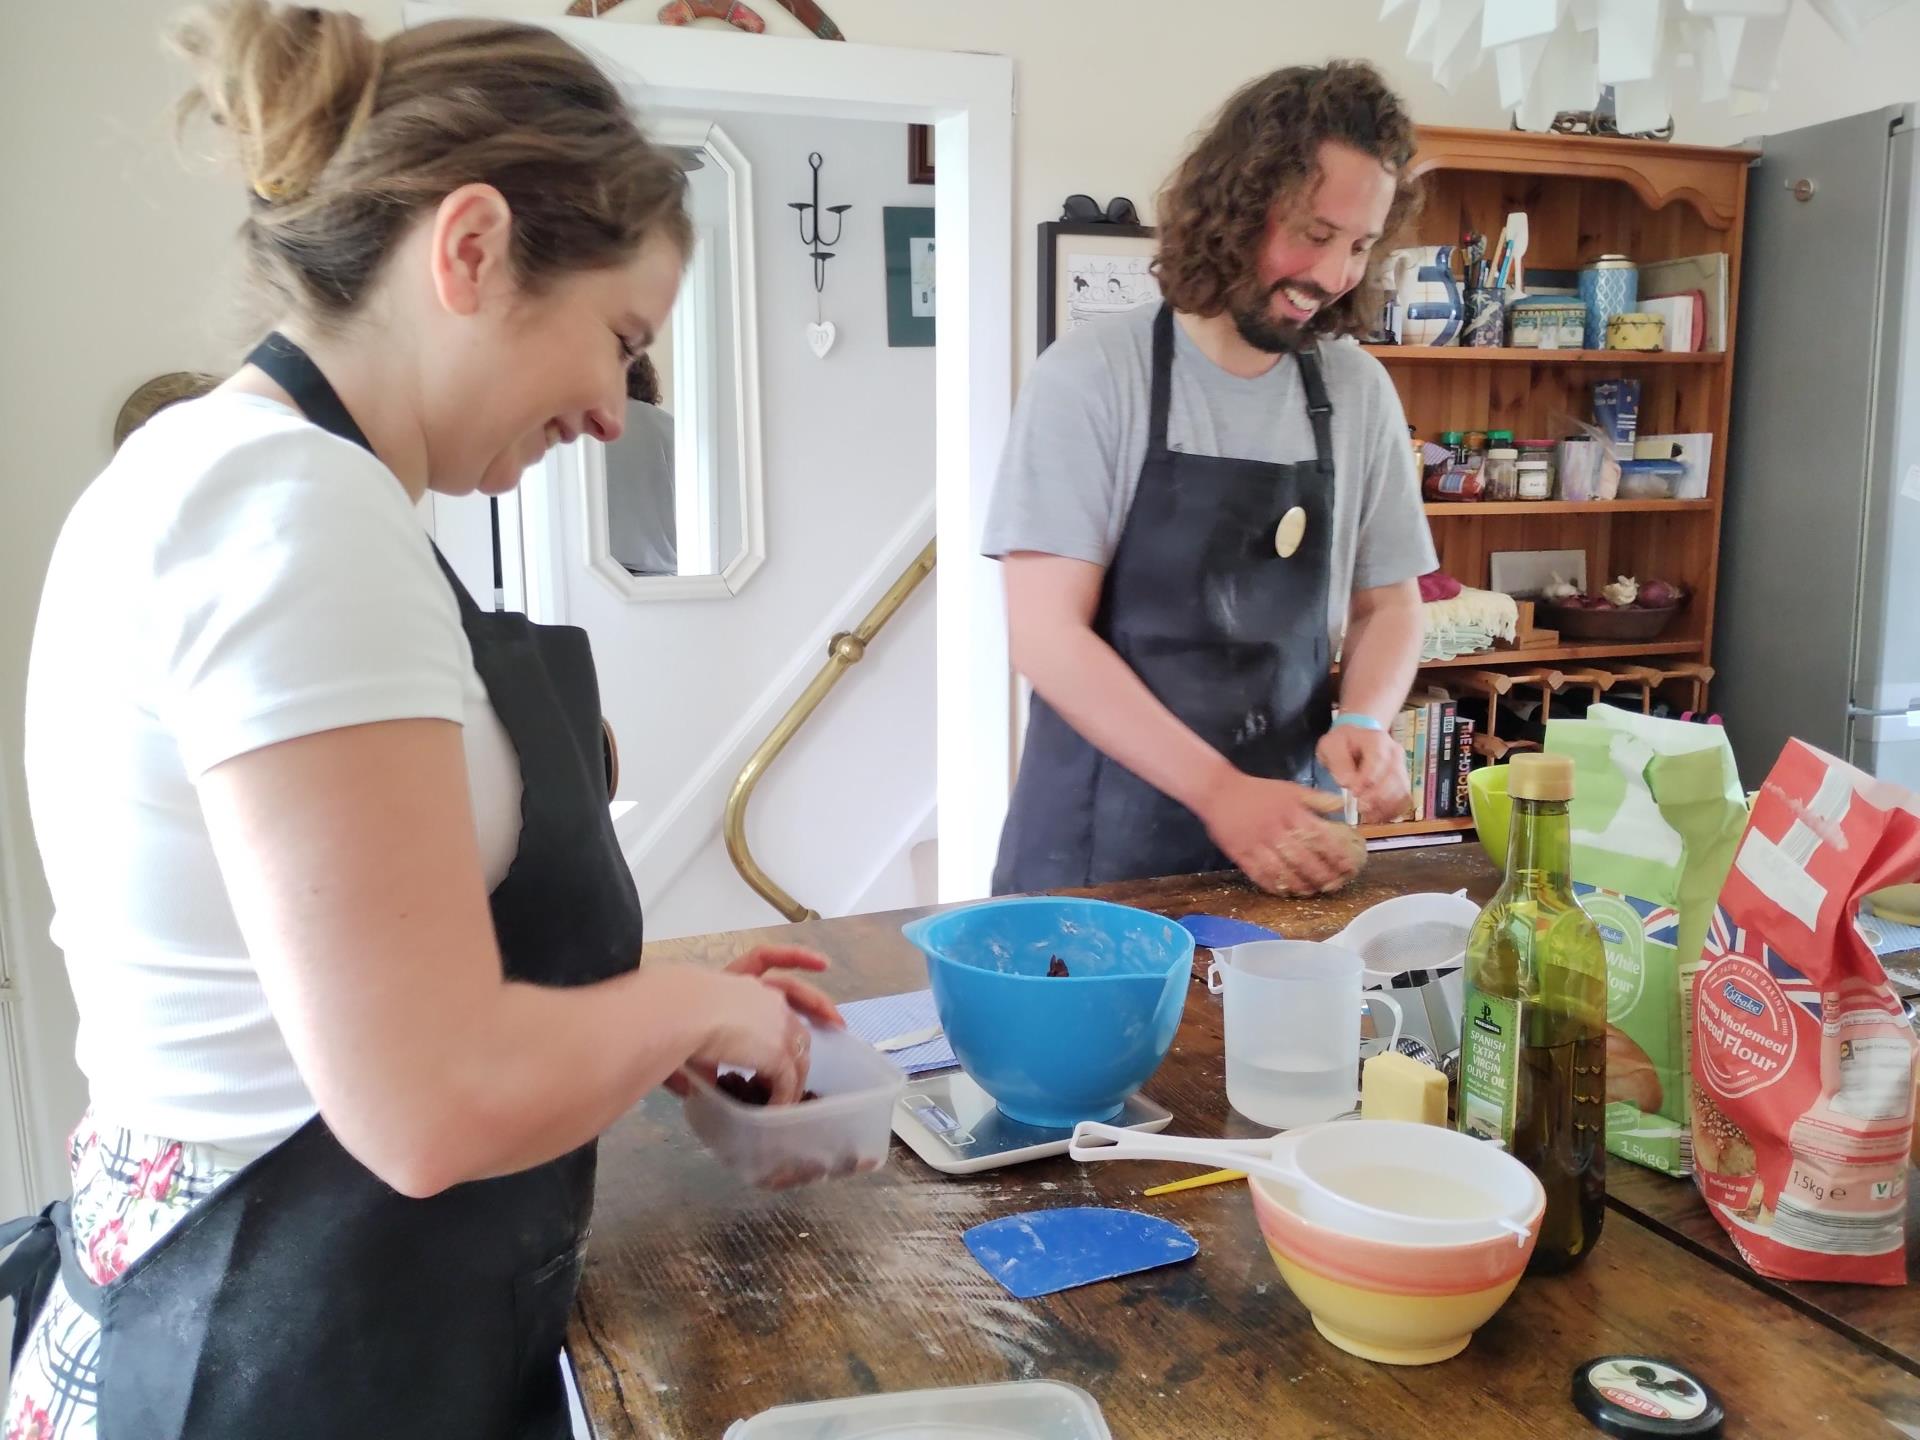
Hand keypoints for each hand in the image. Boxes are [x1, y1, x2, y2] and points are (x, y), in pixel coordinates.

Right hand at [667, 947, 842, 1101]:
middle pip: (798, 1001)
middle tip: (836, 1024)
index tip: (823, 962)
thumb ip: (689, 1059)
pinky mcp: (777, 1051)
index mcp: (733, 980)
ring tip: (795, 1092)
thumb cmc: (668, 1013)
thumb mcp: (681, 1031)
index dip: (798, 957)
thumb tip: (687, 1086)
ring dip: (797, 1071)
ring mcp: (774, 1022)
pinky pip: (787, 1078)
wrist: (678, 1013)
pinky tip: (778, 1108)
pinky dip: (783, 1096)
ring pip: (797, 1047)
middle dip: (821, 1009)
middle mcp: (760, 994)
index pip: (768, 959)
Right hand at [1196, 768, 1354, 894]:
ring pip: (1284, 872)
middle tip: (1334, 885)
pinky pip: (1261, 876)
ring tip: (1312, 891)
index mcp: (1292, 813)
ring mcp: (1258, 845)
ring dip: (1301, 884)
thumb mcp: (1291, 789)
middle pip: (1305, 860)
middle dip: (1323, 876)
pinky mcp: (1242, 856)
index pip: (1321, 838)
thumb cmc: (1258, 792)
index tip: (1349, 867)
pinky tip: (1286, 891)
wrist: (1219, 792)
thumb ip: (1318, 799)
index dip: (1338, 856)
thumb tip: (1342, 806)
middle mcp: (1277, 831)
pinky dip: (1275, 886)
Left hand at [1317, 724, 1409, 822]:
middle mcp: (1394, 753)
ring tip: (1366, 814)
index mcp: (1377, 740)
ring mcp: (1402, 767)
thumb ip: (1338, 762)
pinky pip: (1403, 800)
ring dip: (1385, 806)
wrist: (1355, 741)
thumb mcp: (1331, 746)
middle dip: (1377, 796)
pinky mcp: (1402, 782)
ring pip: (1401, 790)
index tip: (1354, 792)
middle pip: (1394, 777)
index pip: (1378, 759)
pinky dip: (1391, 811)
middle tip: (1360, 807)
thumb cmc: (1342, 744)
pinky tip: (1375, 816)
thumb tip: (1347, 783)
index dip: (1368, 778)